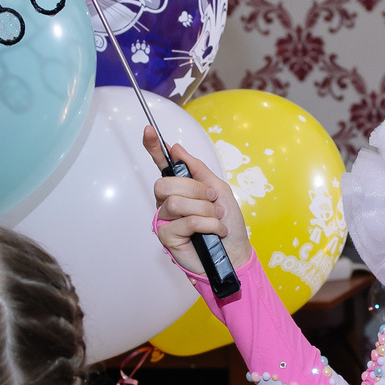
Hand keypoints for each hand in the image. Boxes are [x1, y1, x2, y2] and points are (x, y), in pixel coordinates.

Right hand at [145, 128, 246, 279]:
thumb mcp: (219, 190)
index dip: (154, 148)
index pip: (163, 166)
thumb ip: (198, 169)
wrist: (235, 253)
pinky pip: (185, 222)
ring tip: (216, 220)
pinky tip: (214, 232)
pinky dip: (207, 225)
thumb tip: (177, 149)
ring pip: (176, 203)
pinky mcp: (167, 237)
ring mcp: (166, 220)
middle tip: (211, 201)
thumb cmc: (228, 224)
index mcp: (181, 189)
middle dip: (195, 190)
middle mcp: (169, 203)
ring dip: (205, 210)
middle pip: (166, 184)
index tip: (149, 131)